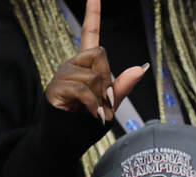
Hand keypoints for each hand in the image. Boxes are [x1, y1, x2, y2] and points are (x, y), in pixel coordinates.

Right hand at [44, 0, 145, 121]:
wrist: (65, 143)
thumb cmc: (84, 125)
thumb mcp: (110, 105)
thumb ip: (122, 87)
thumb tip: (140, 69)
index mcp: (86, 65)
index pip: (89, 33)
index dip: (92, 13)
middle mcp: (72, 65)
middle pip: (99, 53)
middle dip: (106, 78)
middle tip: (102, 100)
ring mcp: (62, 75)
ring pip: (92, 74)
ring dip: (99, 96)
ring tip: (91, 110)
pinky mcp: (55, 88)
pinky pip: (83, 88)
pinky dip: (92, 104)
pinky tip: (89, 112)